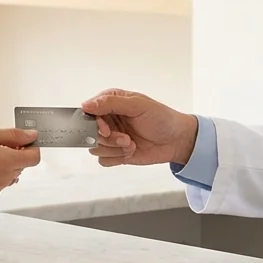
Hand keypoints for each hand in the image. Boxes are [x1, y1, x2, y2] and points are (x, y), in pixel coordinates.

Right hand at [0, 127, 40, 199]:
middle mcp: (3, 179)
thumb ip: (12, 136)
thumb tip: (31, 136)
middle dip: (15, 154)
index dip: (31, 147)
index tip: (22, 141)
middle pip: (22, 166)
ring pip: (9, 175)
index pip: (34, 158)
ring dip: (3, 165)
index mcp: (6, 162)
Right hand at [81, 88, 198, 166]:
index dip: (94, 123)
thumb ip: (111, 103)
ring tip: (132, 144)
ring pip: (95, 148)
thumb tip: (86, 104)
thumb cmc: (161, 118)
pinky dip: (117, 158)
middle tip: (126, 139)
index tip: (106, 130)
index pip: (88, 112)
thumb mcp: (138, 105)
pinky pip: (103, 160)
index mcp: (111, 102)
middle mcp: (108, 119)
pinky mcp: (115, 152)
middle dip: (108, 139)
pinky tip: (131, 151)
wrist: (176, 140)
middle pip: (90, 133)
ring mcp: (111, 136)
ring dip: (115, 149)